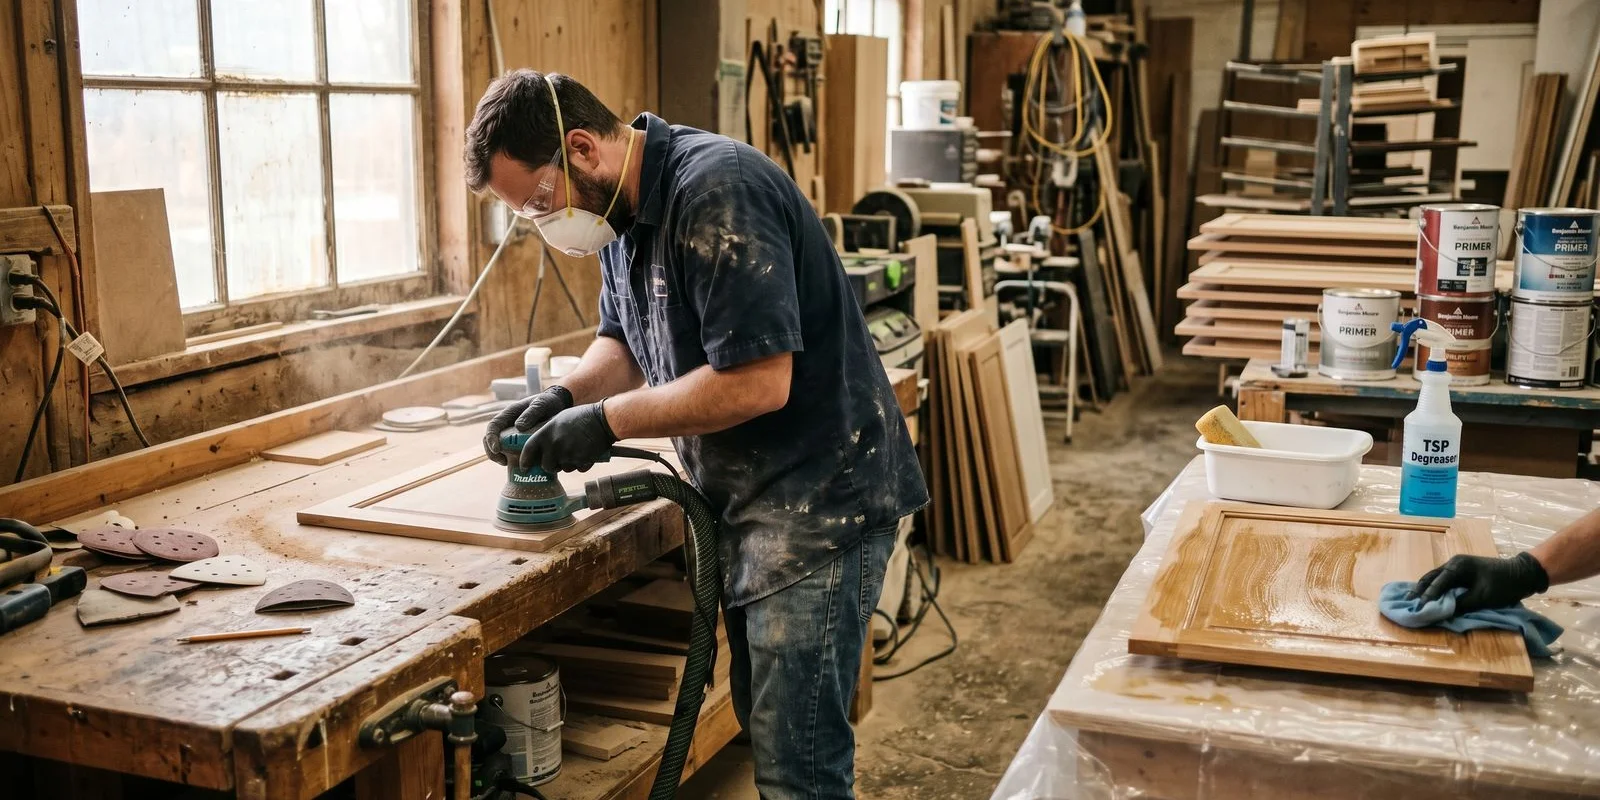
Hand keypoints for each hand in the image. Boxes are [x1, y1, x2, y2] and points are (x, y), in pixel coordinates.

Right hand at [482, 387, 572, 464]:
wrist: (559, 406)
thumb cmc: (548, 402)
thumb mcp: (541, 404)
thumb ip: (531, 413)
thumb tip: (518, 426)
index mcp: (509, 414)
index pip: (493, 426)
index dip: (491, 438)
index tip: (497, 449)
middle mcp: (508, 426)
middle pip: (492, 440)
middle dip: (493, 453)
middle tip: (503, 462)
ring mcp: (514, 435)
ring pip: (501, 449)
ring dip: (503, 459)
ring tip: (512, 466)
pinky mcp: (522, 443)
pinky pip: (514, 453)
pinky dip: (515, 461)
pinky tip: (524, 466)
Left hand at [522, 402, 617, 473]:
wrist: (603, 419)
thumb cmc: (582, 416)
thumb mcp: (559, 419)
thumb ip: (548, 433)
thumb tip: (541, 446)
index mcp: (547, 433)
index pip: (529, 450)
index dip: (525, 461)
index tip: (525, 467)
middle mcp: (555, 445)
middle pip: (547, 466)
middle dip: (551, 466)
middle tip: (557, 461)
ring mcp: (568, 455)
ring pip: (563, 468)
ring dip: (567, 464)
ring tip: (575, 451)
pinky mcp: (581, 461)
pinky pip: (578, 468)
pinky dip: (581, 464)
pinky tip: (586, 452)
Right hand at [1413, 552, 1549, 612]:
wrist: (1523, 573)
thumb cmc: (1503, 585)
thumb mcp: (1483, 597)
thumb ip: (1461, 604)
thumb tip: (1444, 611)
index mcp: (1458, 567)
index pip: (1437, 583)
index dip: (1427, 596)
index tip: (1418, 608)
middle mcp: (1454, 563)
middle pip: (1431, 577)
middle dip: (1420, 589)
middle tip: (1407, 601)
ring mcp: (1458, 565)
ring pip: (1436, 577)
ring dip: (1426, 588)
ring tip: (1414, 598)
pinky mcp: (1463, 571)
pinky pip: (1443, 579)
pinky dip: (1435, 587)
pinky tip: (1430, 594)